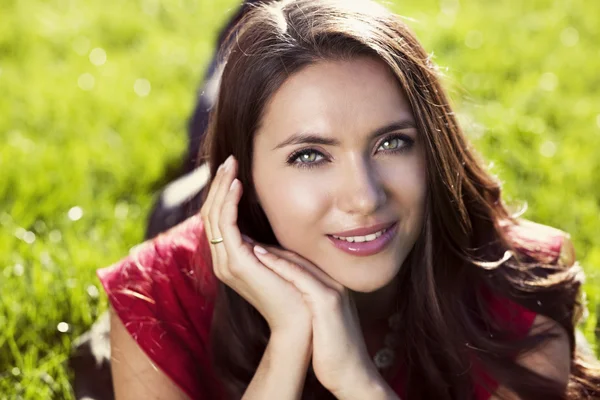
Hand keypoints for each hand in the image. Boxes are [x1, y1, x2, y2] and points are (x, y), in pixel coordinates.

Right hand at [199, 155, 311, 337]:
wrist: (301, 321)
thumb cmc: (295, 290)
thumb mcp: (277, 258)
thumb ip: (265, 242)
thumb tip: (266, 220)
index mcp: (230, 259)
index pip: (217, 219)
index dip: (221, 193)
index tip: (233, 170)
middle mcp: (222, 260)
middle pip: (210, 213)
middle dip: (218, 185)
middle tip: (229, 161)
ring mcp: (226, 263)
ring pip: (213, 216)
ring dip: (220, 188)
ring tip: (231, 165)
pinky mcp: (236, 264)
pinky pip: (224, 225)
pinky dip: (228, 202)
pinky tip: (237, 184)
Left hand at [252, 245, 389, 398]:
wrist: (353, 375)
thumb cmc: (332, 353)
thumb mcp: (321, 323)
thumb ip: (310, 307)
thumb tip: (290, 303)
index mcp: (332, 287)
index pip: (300, 263)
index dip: (275, 254)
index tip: (252, 247)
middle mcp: (334, 284)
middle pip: (298, 258)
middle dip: (270, 247)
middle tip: (244, 236)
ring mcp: (333, 290)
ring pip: (298, 262)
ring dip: (271, 251)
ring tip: (246, 240)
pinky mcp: (328, 302)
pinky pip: (300, 277)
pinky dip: (279, 264)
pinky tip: (260, 256)